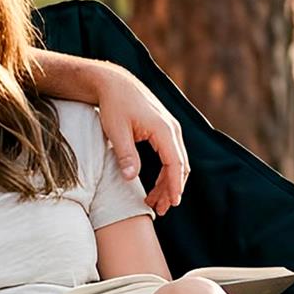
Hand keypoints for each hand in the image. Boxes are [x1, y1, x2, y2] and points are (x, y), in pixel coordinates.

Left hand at [95, 66, 187, 214]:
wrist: (114, 83)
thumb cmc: (114, 105)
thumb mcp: (116, 130)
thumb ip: (125, 154)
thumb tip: (131, 178)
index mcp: (163, 129)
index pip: (175, 163)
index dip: (174, 185)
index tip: (173, 203)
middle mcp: (172, 129)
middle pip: (180, 165)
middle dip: (172, 189)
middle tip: (160, 210)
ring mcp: (170, 129)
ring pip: (176, 162)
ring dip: (168, 183)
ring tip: (155, 203)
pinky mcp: (164, 130)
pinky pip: (171, 155)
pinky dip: (166, 172)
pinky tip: (155, 186)